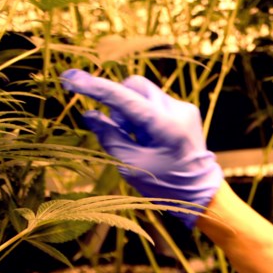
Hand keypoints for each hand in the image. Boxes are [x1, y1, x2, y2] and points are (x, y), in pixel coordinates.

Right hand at [60, 69, 222, 228]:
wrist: (201, 192)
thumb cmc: (165, 185)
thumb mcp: (131, 166)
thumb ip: (110, 137)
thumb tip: (89, 114)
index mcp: (165, 126)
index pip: (124, 98)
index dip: (95, 87)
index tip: (71, 79)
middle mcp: (177, 110)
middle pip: (134, 86)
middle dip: (118, 103)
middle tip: (118, 130)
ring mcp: (184, 108)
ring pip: (144, 94)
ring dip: (131, 112)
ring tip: (137, 139)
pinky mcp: (186, 111)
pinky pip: (155, 104)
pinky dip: (143, 116)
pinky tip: (150, 139)